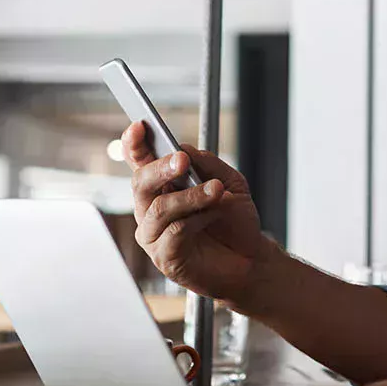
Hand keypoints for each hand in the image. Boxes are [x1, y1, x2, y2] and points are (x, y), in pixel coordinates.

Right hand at [123, 123, 281, 307]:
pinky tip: (215, 212)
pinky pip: (175, 232)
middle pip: (140, 183)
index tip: (140, 125)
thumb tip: (184, 149)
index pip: (140, 162)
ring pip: (159, 208)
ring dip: (190, 196)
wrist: (251, 259)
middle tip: (181, 160)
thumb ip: (206, 165)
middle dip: (160, 168)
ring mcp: (154, 235)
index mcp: (162, 187)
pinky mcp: (164, 258)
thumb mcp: (229, 183)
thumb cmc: (234, 222)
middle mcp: (151, 210)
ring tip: (216, 190)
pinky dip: (198, 218)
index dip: (135, 144)